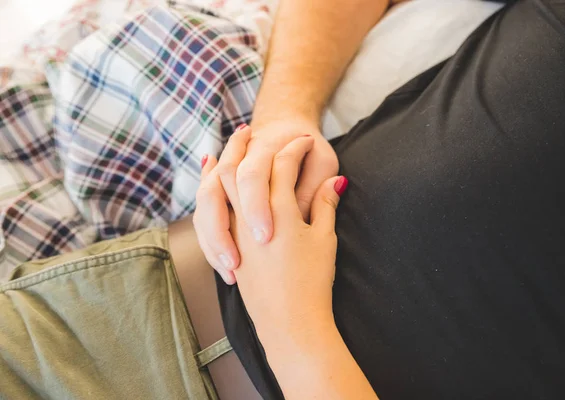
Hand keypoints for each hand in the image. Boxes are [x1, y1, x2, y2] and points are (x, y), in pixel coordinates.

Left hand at [197, 129, 346, 335]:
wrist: (291, 322)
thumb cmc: (311, 281)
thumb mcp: (325, 239)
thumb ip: (325, 205)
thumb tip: (335, 181)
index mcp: (279, 208)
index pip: (282, 164)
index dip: (295, 149)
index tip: (305, 142)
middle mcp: (249, 215)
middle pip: (238, 167)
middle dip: (243, 145)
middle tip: (250, 131)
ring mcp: (233, 230)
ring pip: (216, 186)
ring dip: (220, 163)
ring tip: (223, 148)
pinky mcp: (227, 246)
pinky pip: (209, 209)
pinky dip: (209, 190)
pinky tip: (209, 181)